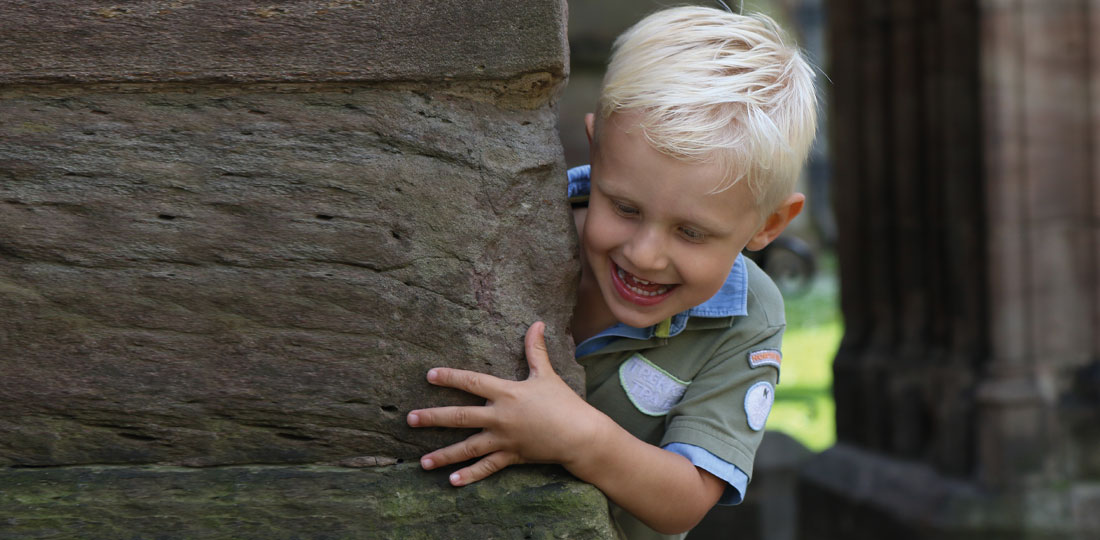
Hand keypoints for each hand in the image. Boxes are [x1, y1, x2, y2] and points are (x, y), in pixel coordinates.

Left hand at [406, 321, 609, 485]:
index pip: (471, 382)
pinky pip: (487, 467)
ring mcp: (503, 440)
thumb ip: (536, 350)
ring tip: (422, 462)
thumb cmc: (564, 402)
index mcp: (506, 393)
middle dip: (432, 418)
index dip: (449, 377)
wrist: (581, 435)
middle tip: (409, 419)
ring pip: (467, 448)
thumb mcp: (547, 374)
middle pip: (459, 416)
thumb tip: (536, 323)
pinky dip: (470, 475)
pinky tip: (452, 481)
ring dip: (444, 455)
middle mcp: (499, 417)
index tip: (429, 376)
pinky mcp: (511, 457)